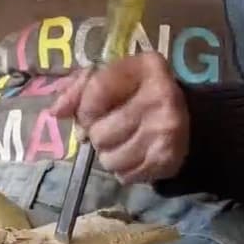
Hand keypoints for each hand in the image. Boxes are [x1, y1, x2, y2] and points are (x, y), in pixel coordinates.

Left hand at [49, 52, 188, 183]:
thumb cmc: (136, 93)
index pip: (96, 93)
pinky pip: (126, 176)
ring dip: (108, 156)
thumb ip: (77, 90)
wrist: (187, 116)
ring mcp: (167, 131)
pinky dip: (124, 170)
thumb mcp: (109, 77)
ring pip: (109, 160)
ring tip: (121, 143)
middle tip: (110, 130)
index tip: (88, 116)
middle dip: (97, 136)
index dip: (84, 110)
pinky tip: (134, 154)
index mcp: (145, 67)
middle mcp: (161, 97)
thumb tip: (56, 113)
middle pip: (100, 133)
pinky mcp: (169, 159)